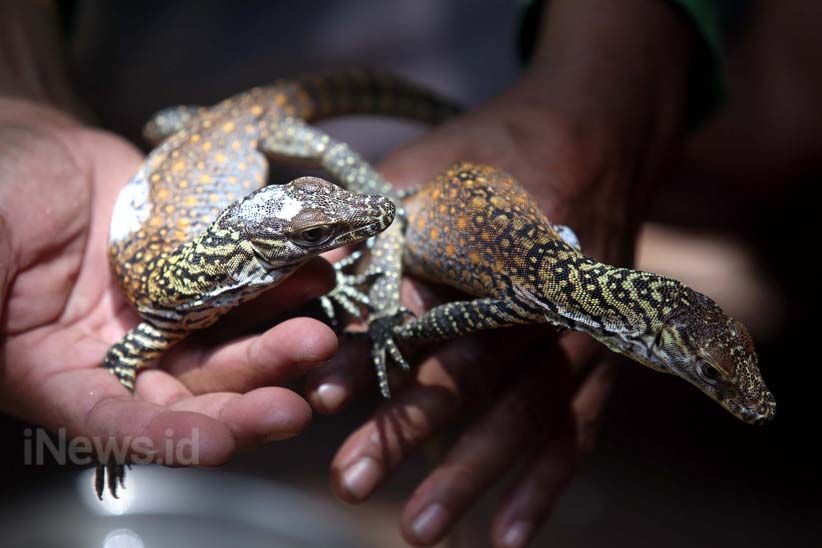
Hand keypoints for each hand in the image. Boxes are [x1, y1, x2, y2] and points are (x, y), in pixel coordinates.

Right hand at [0, 99, 338, 469]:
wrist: (42, 152)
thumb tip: (1, 348)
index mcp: (59, 369)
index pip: (112, 421)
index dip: (164, 436)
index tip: (217, 444)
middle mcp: (123, 355)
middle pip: (189, 393)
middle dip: (242, 401)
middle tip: (294, 406)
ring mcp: (170, 316)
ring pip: (230, 344)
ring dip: (276, 347)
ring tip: (320, 337)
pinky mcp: (205, 277)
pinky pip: (248, 286)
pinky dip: (284, 286)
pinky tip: (317, 276)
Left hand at [303, 0, 696, 542]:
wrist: (593, 138)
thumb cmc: (491, 157)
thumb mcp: (424, 174)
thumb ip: (371, 230)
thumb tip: (304, 288)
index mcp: (491, 243)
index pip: (423, 309)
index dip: (369, 356)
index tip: (314, 399)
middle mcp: (542, 293)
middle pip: (474, 370)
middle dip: (411, 428)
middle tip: (349, 479)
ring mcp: (580, 329)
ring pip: (527, 413)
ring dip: (472, 473)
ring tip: (416, 529)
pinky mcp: (604, 357)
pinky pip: (578, 429)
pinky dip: (544, 485)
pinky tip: (507, 536)